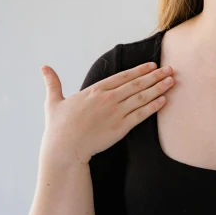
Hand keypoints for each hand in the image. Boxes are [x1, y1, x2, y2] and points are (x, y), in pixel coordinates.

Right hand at [40, 62, 174, 165]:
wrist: (64, 149)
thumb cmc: (58, 127)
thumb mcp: (53, 101)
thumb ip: (53, 83)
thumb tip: (43, 67)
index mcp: (95, 90)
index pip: (123, 76)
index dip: (139, 70)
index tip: (152, 65)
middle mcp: (107, 98)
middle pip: (137, 84)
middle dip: (155, 76)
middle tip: (171, 69)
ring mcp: (115, 112)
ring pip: (142, 97)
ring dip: (159, 88)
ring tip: (172, 81)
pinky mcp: (120, 128)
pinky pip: (141, 115)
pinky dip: (153, 106)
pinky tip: (164, 100)